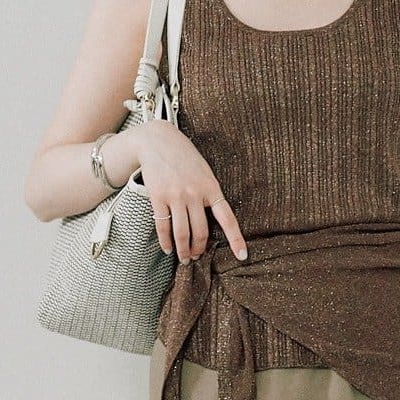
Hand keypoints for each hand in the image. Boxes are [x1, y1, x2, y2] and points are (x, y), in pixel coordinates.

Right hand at [133, 124, 247, 262]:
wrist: (158, 140)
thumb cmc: (185, 158)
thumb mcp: (205, 172)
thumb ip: (210, 194)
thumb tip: (213, 220)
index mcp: (211, 188)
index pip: (228, 219)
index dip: (236, 239)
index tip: (242, 256)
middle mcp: (195, 194)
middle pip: (201, 232)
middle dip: (199, 249)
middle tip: (197, 257)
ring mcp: (175, 196)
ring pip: (182, 233)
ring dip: (183, 251)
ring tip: (184, 258)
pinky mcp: (158, 197)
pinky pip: (163, 226)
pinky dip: (165, 241)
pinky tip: (168, 249)